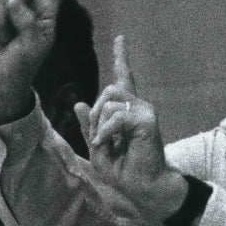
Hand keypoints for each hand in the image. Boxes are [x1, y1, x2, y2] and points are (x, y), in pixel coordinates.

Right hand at [0, 0, 79, 124]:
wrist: (0, 79)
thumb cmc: (24, 63)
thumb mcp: (36, 44)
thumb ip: (29, 20)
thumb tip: (11, 1)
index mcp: (46, 9)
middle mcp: (26, 3)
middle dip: (18, 2)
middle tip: (17, 30)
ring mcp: (3, 6)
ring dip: (2, 24)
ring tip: (5, 39)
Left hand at [74, 35, 187, 220]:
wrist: (144, 187)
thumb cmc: (124, 172)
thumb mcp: (97, 148)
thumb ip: (89, 127)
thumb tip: (78, 103)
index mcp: (127, 111)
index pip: (124, 78)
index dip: (121, 57)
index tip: (121, 38)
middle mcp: (139, 106)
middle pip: (108, 90)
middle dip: (95, 114)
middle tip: (100, 139)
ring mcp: (145, 112)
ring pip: (109, 102)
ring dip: (100, 126)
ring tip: (107, 145)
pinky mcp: (147, 120)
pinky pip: (116, 116)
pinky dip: (106, 132)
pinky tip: (107, 145)